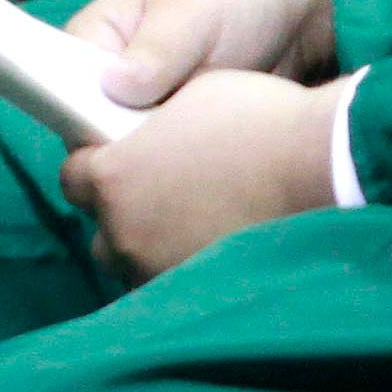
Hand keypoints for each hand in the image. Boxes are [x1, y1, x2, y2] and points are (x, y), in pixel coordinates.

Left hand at [59, 68, 346, 279]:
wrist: (319, 168)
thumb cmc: (254, 120)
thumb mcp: (188, 96)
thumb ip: (146, 119)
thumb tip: (139, 128)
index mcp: (111, 178)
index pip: (73, 178)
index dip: (96, 165)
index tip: (122, 159)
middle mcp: (122, 232)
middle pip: (102, 226)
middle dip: (123, 210)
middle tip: (161, 194)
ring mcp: (155, 270)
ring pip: (133, 263)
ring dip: (150, 245)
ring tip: (189, 225)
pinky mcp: (193, 295)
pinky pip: (169, 286)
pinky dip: (180, 269)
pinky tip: (210, 250)